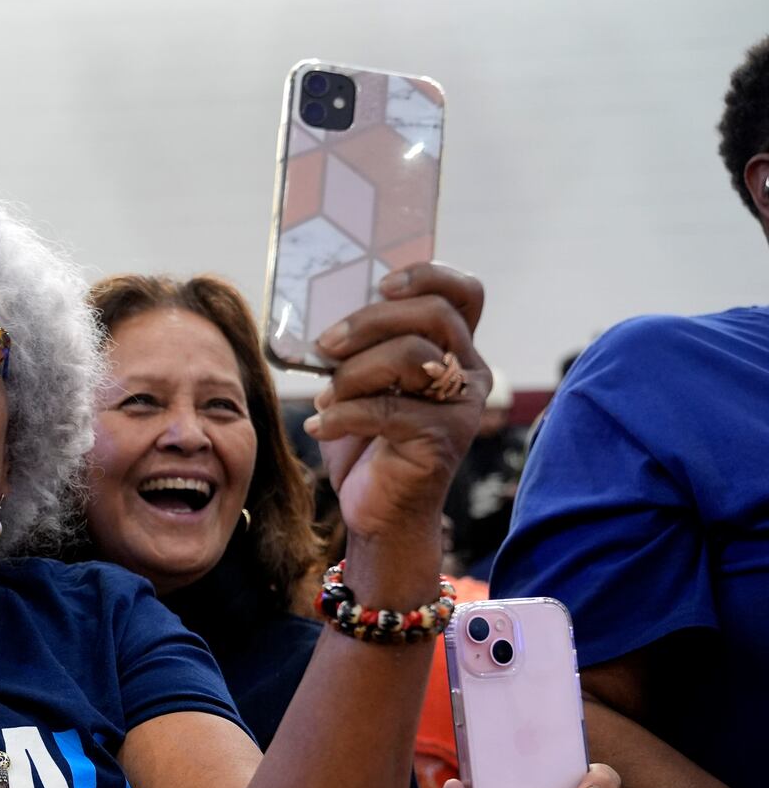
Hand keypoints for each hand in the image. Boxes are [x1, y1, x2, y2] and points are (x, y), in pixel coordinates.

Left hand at [308, 264, 489, 541]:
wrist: (377, 511)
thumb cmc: (366, 442)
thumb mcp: (359, 383)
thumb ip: (359, 347)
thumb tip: (322, 316)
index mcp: (453, 350)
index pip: (463, 294)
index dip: (428, 276)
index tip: (382, 284)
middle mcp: (468, 373)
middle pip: (434, 315)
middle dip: (371, 321)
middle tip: (327, 344)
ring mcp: (460, 407)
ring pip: (411, 356)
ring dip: (353, 372)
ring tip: (325, 397)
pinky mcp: (442, 440)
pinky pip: (387, 410)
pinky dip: (342, 415)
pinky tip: (320, 427)